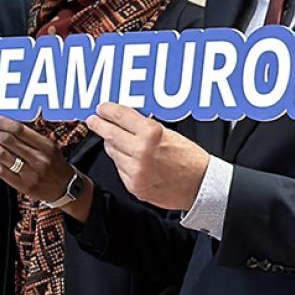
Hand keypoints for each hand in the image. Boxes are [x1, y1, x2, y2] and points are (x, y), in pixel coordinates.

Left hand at [0, 116, 74, 202]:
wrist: (65, 188)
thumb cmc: (55, 164)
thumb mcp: (50, 146)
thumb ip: (32, 136)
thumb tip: (10, 125)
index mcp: (46, 146)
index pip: (20, 130)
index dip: (5, 123)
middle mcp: (39, 159)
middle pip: (8, 140)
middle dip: (0, 135)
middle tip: (0, 135)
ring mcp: (30, 174)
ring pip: (2, 155)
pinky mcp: (23, 186)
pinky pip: (1, 171)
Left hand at [85, 101, 208, 210]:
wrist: (201, 186)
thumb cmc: (190, 158)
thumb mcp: (169, 133)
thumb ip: (144, 126)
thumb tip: (124, 118)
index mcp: (151, 133)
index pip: (120, 116)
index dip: (107, 110)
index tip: (102, 108)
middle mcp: (140, 152)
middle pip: (109, 134)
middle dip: (99, 125)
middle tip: (93, 120)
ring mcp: (135, 171)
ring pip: (112, 152)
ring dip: (113, 145)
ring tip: (121, 142)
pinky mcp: (133, 186)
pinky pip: (120, 169)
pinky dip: (123, 162)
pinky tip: (133, 160)